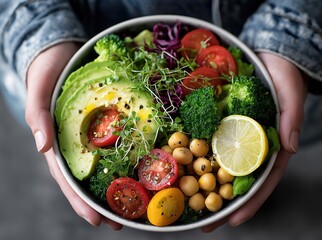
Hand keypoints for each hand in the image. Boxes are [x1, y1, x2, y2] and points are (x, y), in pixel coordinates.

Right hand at [25, 42, 121, 229]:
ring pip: (106, 165)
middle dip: (105, 202)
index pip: (68, 179)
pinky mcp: (108, 122)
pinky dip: (129, 157)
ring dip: (120, 185)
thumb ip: (37, 116)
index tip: (97, 220)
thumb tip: (41, 148)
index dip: (80, 201)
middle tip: (123, 223)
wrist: (63, 53)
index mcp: (59, 143)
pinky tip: (143, 168)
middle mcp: (78, 144)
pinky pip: (119, 142)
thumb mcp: (38, 90)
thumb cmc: (47, 72)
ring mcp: (94, 135)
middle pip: (90, 180)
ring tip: (137, 206)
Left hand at [202, 52, 307, 231]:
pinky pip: (204, 141)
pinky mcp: (217, 123)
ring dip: (201, 184)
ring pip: (216, 165)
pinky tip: (178, 166)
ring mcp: (230, 136)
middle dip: (219, 202)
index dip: (249, 202)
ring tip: (185, 206)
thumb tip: (291, 148)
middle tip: (202, 223)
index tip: (233, 220)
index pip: (261, 180)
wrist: (265, 56)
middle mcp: (247, 145)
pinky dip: (193, 155)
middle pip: (234, 179)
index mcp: (269, 145)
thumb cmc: (282, 76)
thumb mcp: (291, 93)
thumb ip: (292, 118)